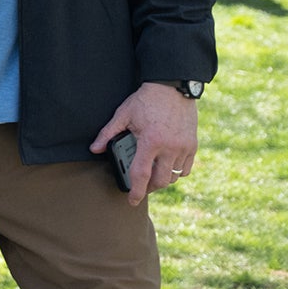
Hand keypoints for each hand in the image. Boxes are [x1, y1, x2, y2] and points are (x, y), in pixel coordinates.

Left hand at [90, 82, 197, 204]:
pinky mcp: (193, 144)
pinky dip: (177, 172)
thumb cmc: (145, 100)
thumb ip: (108, 133)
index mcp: (151, 141)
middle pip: (161, 181)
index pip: (142, 174)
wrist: (172, 87)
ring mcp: (184, 147)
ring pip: (175, 176)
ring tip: (152, 176)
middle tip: (140, 187)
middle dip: (149, 188)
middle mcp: (170, 148)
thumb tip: (94, 149)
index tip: (131, 201)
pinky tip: (167, 167)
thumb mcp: (123, 114)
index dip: (135, 191)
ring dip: (163, 180)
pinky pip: (186, 168)